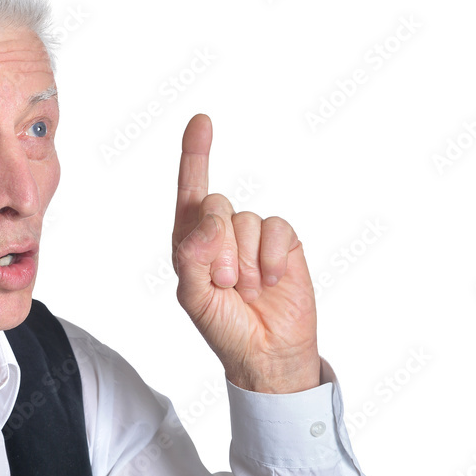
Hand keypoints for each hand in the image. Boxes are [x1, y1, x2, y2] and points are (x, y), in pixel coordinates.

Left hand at [172, 114, 319, 393]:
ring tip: (248, 290)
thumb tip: (212, 221)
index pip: (191, 191)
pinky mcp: (284, 243)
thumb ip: (192, 254)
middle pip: (215, 204)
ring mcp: (253, 236)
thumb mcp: (194, 296)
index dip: (195, 155)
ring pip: (245, 220)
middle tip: (225, 284)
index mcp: (193, 241)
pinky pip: (275, 228)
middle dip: (218, 248)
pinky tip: (271, 282)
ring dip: (245, 262)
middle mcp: (222, 232)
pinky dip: (270, 257)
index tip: (202, 122)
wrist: (267, 354)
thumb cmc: (225, 327)